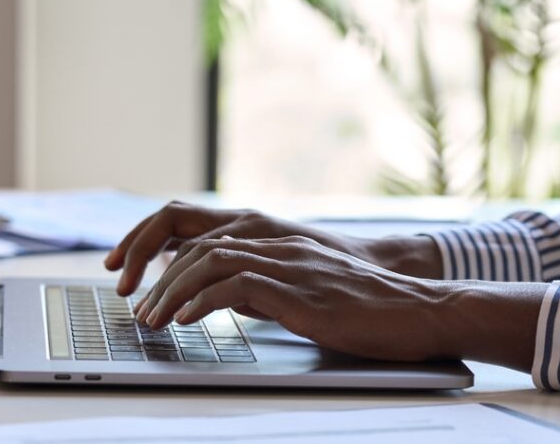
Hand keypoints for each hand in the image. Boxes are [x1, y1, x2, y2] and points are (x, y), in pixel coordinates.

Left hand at [135, 235, 454, 361]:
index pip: (209, 239)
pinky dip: (203, 301)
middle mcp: (280, 247)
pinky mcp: (300, 292)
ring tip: (152, 320)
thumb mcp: (309, 293)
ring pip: (211, 262)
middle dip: (158, 276)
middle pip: (199, 247)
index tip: (147, 287)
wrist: (420, 311)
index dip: (169, 259)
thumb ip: (269, 288)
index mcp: (280, 245)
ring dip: (172, 291)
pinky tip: (185, 321)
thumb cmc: (370, 309)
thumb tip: (230, 300)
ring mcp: (290, 266)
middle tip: (139, 308)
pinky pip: (237, 287)